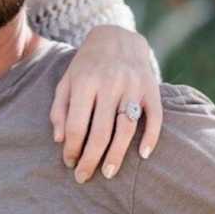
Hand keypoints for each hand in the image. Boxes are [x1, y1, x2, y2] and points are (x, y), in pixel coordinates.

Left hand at [50, 25, 162, 180]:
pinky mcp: (152, 88)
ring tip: (108, 173)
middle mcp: (110, 84)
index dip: (71, 149)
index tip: (69, 162)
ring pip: (126, 129)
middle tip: (84, 177)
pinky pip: (155, 118)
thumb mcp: (66, 81)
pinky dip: (151, 138)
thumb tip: (59, 140)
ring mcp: (133, 86)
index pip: (76, 126)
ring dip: (117, 155)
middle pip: (100, 132)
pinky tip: (143, 155)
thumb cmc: (87, 64)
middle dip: (90, 160)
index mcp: (85, 82)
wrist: (118, 36)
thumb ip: (59, 109)